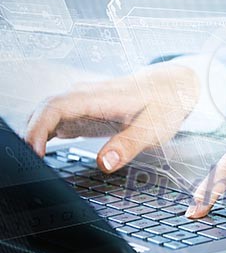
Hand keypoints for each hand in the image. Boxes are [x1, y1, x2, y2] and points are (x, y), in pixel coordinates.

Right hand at [25, 62, 198, 172]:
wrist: (171, 86)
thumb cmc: (165, 104)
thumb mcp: (155, 127)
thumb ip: (129, 144)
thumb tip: (104, 162)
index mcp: (101, 96)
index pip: (57, 106)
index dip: (38, 127)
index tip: (33, 151)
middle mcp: (86, 96)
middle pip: (45, 110)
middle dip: (29, 135)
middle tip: (27, 166)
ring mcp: (83, 103)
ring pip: (47, 114)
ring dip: (34, 135)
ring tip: (31, 164)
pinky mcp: (84, 112)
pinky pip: (56, 120)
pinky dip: (44, 135)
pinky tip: (40, 153)